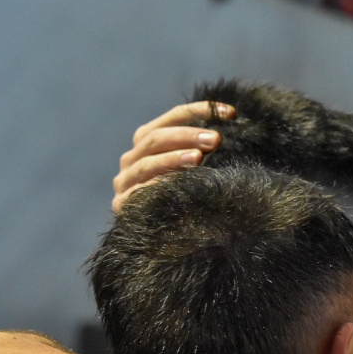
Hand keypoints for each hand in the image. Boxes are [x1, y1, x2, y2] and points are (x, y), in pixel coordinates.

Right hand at [112, 101, 235, 210]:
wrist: (162, 242)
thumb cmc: (187, 199)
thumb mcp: (197, 170)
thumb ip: (204, 149)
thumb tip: (229, 126)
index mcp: (149, 142)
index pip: (173, 118)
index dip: (200, 111)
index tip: (230, 112)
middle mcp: (132, 158)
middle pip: (156, 138)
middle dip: (187, 135)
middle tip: (215, 139)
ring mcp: (124, 181)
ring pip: (146, 163)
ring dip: (173, 158)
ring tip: (198, 157)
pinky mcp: (121, 205)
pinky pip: (137, 192)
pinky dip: (155, 186)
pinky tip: (173, 184)